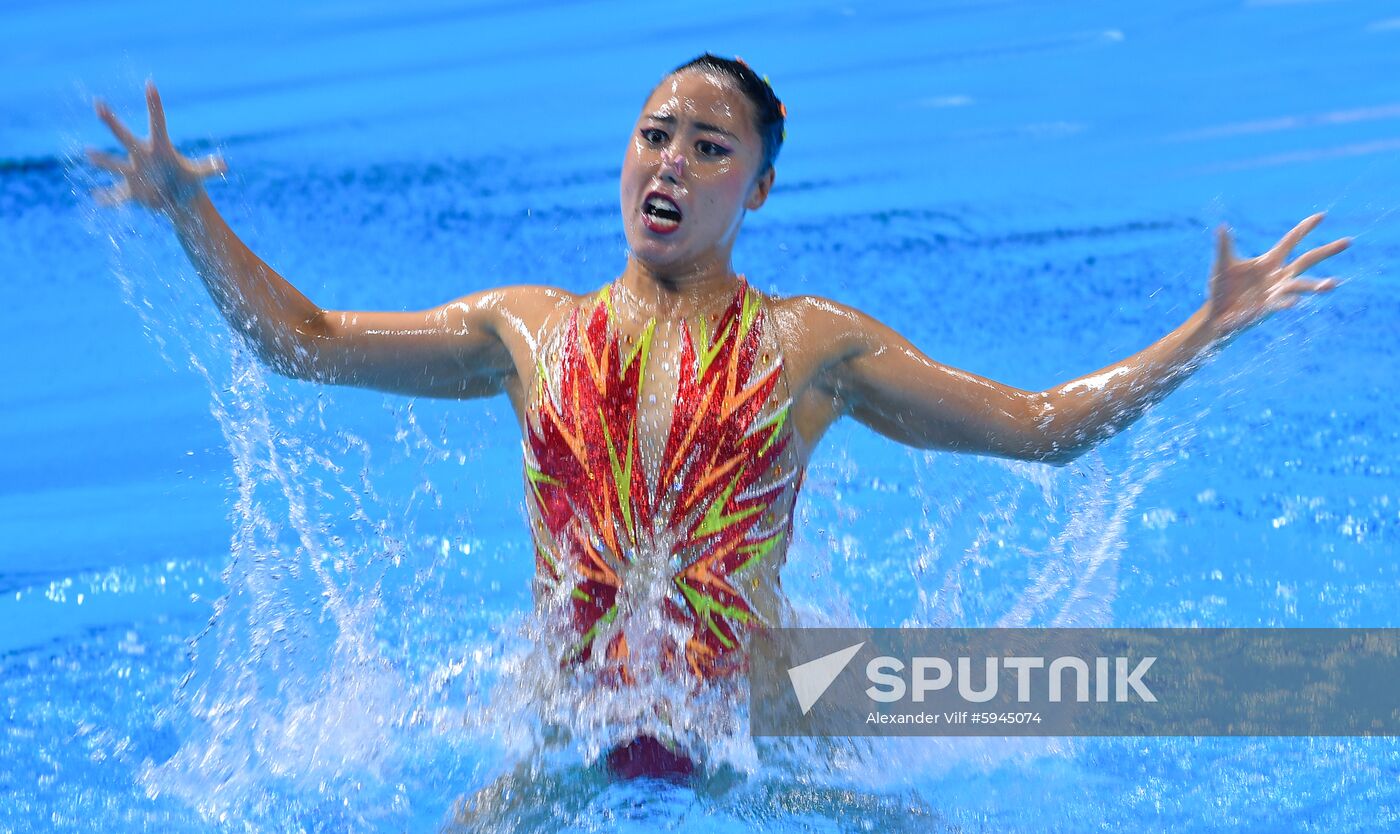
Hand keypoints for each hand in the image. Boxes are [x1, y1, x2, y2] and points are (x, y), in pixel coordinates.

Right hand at [87, 80, 225, 212]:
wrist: (175, 197)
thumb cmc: (186, 180)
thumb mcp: (198, 174)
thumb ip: (209, 168)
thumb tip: (224, 165)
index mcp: (159, 148)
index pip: (157, 123)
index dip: (154, 105)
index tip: (150, 84)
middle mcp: (142, 156)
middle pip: (125, 137)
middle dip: (112, 123)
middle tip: (98, 104)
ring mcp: (133, 173)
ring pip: (114, 165)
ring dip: (103, 160)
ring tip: (88, 152)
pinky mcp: (130, 192)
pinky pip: (116, 196)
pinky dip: (107, 199)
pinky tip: (96, 199)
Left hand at [1206, 213, 1348, 338]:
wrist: (1216, 313)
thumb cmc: (1221, 288)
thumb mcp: (1223, 265)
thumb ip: (1224, 246)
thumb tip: (1221, 226)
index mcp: (1268, 261)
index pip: (1291, 241)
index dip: (1305, 228)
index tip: (1322, 215)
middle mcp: (1278, 275)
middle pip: (1307, 260)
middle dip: (1327, 251)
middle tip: (1348, 241)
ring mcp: (1276, 292)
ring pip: (1301, 286)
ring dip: (1316, 286)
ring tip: (1332, 284)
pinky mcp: (1269, 308)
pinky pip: (1281, 304)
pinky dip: (1287, 303)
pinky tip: (1293, 302)